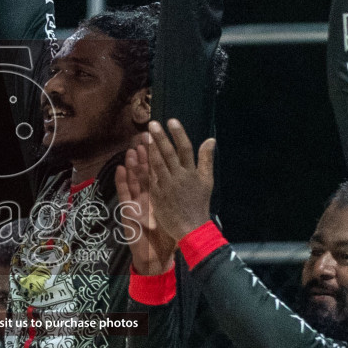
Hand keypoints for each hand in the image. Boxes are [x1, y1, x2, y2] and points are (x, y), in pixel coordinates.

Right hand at [116, 141, 176, 275]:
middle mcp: (147, 198)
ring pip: (133, 181)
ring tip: (132, 149)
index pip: (158, 173)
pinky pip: (124, 196)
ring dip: (132, 165)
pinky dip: (121, 182)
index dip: (158, 158)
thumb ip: (181, 197)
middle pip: (145, 173)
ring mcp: (136, 204)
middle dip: (145, 156)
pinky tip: (120, 170)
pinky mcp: (128, 214)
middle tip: (144, 138)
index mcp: (159, 196)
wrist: (156, 257)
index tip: (160, 141)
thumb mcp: (176, 214)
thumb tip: (191, 182)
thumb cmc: (167, 237)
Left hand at [144, 119, 215, 242]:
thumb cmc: (200, 203)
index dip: (178, 134)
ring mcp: (167, 187)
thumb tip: (211, 139)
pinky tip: (136, 157)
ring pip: (157, 165)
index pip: (186, 149)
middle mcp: (179, 178)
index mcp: (192, 173)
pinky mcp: (157, 196)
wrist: (191, 227)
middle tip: (153, 124)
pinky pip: (148, 179)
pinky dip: (142, 168)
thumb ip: (207, 159)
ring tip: (144, 136)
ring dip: (150, 150)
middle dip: (161, 138)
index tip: (172, 120)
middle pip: (169, 154)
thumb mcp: (207, 181)